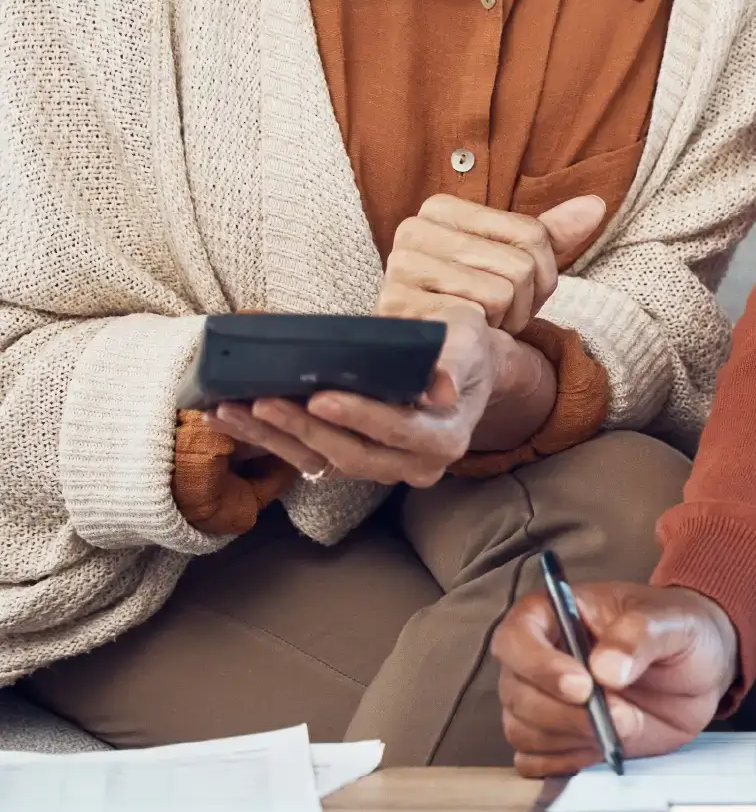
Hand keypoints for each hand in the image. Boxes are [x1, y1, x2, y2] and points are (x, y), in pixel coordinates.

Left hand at [210, 309, 541, 486]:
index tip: (319, 397)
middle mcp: (414, 466)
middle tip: (261, 402)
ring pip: (321, 463)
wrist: (465, 370)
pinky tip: (233, 419)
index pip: (398, 430)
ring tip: (230, 411)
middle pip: (351, 455)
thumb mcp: (468, 341)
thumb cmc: (464, 347)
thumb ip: (454, 361)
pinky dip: (269, 441)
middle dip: (302, 430)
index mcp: (445, 438)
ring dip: (273, 440)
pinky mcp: (352, 462)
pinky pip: (308, 458)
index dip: (359, 417)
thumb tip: (442, 389)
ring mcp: (381, 469)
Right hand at [378, 193, 607, 333]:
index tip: (513, 290)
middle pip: (521, 264)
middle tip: (491, 315)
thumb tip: (595, 205)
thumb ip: (552, 234)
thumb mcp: (516, 265)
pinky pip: (475, 317)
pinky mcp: (400, 309)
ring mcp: (401, 269)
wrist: (437, 364)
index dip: (541, 273)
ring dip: (500, 322)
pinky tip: (459, 336)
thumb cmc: (478, 305)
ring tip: (473, 325)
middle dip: (520, 302)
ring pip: (502, 292)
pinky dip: (481, 333)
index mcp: (441, 209)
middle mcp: (413, 230)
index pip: (533, 234)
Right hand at [493, 583, 738, 777]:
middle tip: (615, 714)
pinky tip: (601, 747)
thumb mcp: (672, 622)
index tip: (582, 686)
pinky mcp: (558, 738)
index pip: (515, 637)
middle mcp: (541, 658)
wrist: (701, 668)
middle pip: (515, 692)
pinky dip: (565, 762)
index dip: (538, 665)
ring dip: (569, 738)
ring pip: (521, 730)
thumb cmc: (679, 630)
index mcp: (557, 613)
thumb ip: (639, 636)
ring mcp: (545, 701)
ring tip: (620, 725)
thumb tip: (606, 669)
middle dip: (563, 713)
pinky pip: (534, 761)